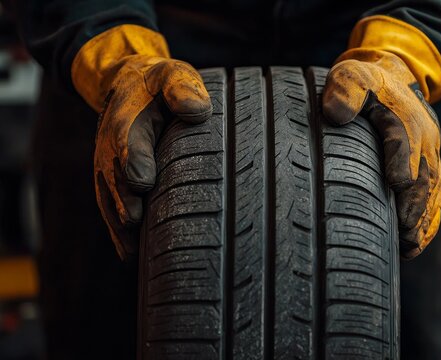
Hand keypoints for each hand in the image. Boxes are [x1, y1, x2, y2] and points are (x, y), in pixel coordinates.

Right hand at [72, 25, 211, 258]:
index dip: (135, 163)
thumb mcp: (171, 75)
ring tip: (132, 252)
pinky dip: (117, 233)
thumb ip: (181, 88)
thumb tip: (197, 110)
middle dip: (125, 200)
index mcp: (127, 123)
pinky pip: (109, 210)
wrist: (127, 89)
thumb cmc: (158, 86)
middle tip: (135, 221)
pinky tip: (129, 256)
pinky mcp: (109, 185)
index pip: (129, 145)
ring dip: (119, 226)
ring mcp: (107, 171)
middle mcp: (110, 151)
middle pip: (116, 180)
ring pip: (109, 201)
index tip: (142, 182)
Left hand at [322, 50, 440, 258]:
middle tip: (403, 234)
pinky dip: (428, 222)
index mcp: (403, 115)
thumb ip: (346, 90)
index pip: (404, 140)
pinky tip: (415, 245)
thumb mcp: (351, 75)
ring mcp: (428, 156)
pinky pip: (434, 197)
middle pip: (423, 175)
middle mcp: (423, 139)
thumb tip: (336, 115)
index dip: (402, 161)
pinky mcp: (428, 169)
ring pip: (431, 192)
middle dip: (415, 204)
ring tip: (409, 249)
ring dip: (422, 221)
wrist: (393, 78)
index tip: (397, 183)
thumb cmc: (365, 81)